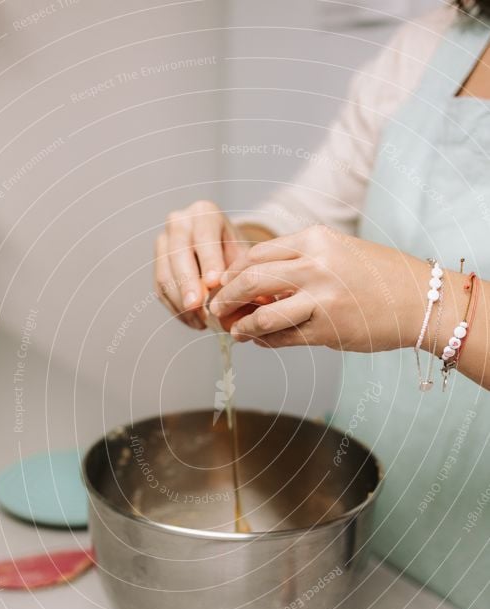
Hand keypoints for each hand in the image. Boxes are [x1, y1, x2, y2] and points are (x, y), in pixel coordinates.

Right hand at [154, 200, 247, 328]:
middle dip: (187, 283)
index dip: (208, 260)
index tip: (214, 283)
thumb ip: (244, 273)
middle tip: (196, 307)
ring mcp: (164, 242)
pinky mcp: (157, 264)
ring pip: (165, 273)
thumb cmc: (234, 252)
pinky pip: (160, 288)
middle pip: (178, 254)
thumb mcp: (244, 255)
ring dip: (181, 301)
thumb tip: (252, 300)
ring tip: (200, 321)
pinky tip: (193, 321)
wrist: (219, 247)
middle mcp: (179, 223)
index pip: (204, 236)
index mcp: (205, 213)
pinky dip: (176, 308)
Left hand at [209, 225, 429, 350]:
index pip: (256, 254)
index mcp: (314, 240)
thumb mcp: (336, 253)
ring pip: (262, 315)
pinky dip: (265, 341)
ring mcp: (321, 300)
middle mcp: (315, 266)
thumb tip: (251, 285)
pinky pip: (283, 339)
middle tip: (215, 310)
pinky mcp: (328, 330)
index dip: (232, 273)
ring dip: (242, 326)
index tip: (223, 286)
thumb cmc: (375, 277)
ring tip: (236, 331)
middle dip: (225, 298)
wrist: (419, 300)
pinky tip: (260, 341)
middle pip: (250, 281)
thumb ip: (296, 264)